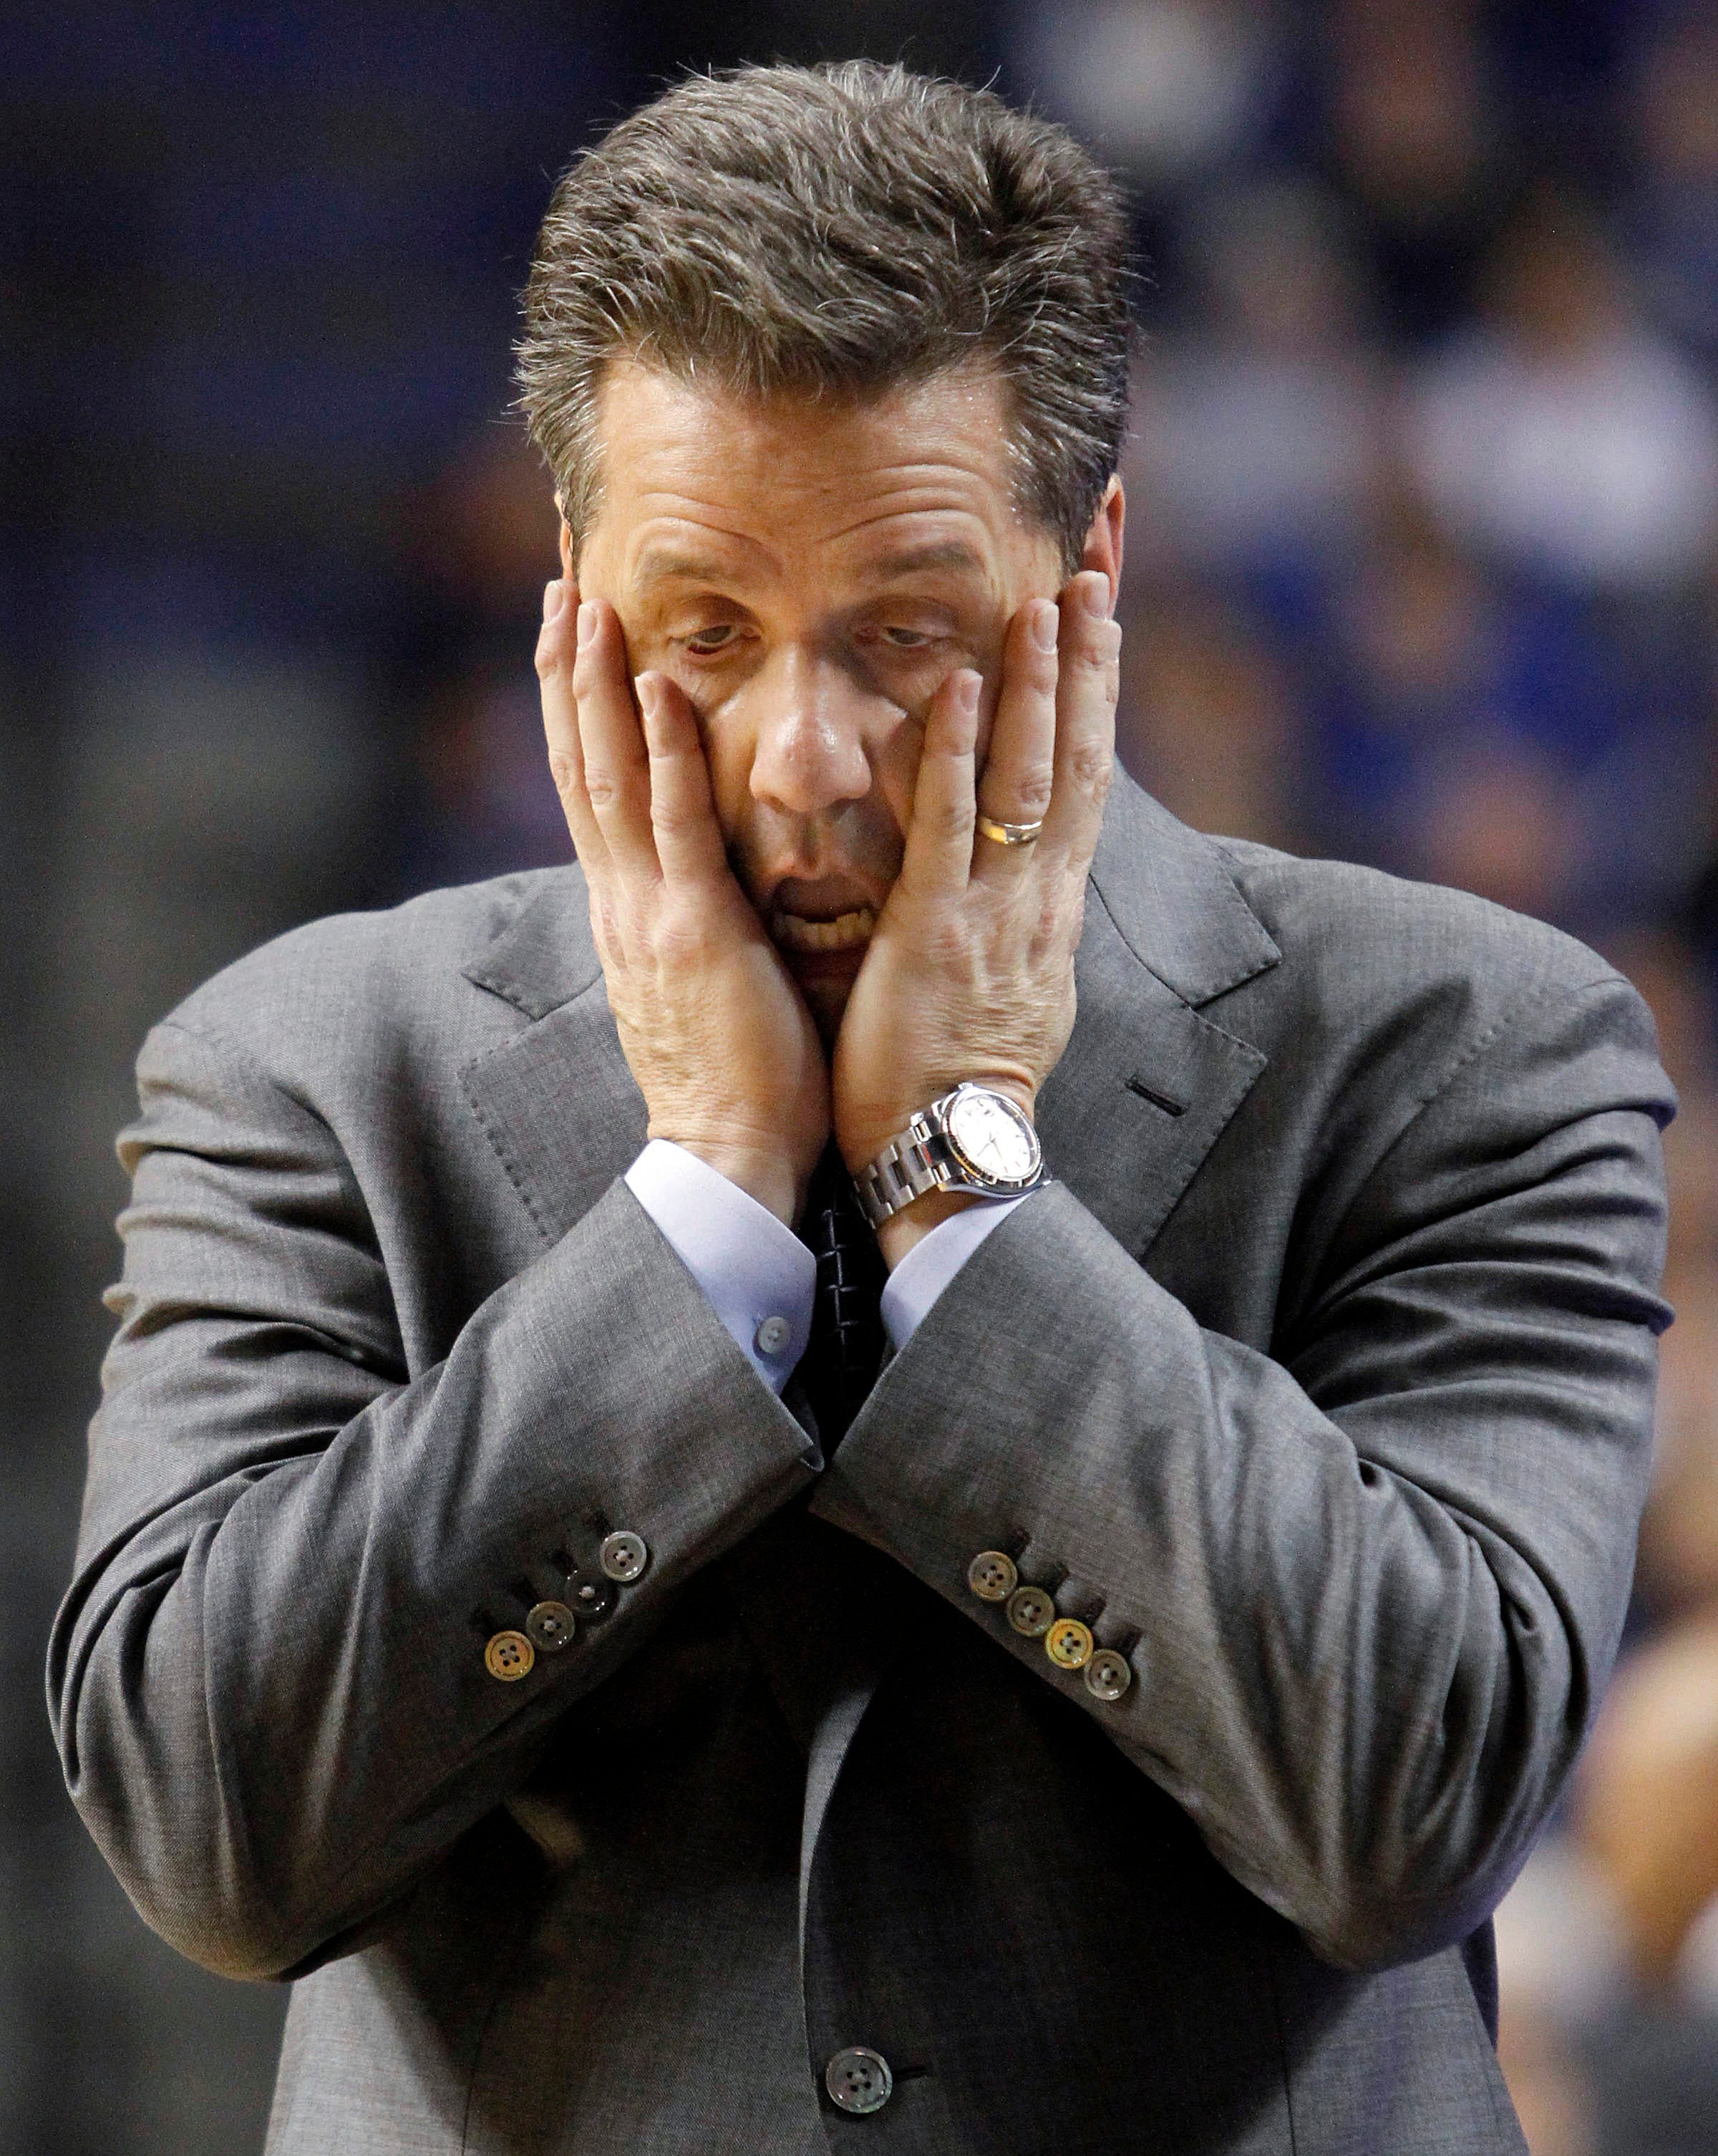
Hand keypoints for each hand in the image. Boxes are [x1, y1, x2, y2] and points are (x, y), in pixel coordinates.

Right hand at [537, 581, 828, 1224]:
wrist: (729, 1156)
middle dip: (566, 666)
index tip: (570, 623)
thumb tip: (697, 871)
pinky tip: (659, 687)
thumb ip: (692, 913)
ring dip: (594, 686)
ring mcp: (649, 912)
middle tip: (557, 574)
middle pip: (580, 761)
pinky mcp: (693, 933)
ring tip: (582, 598)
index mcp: (627, 907)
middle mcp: (621, 898)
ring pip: (609, 778)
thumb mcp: (700, 976)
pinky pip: (675, 829)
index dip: (575, 701)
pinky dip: (664, 755)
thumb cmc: (735, 1075)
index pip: (591, 784)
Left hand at [830, 570, 1118, 1262]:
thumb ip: (1018, 918)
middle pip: (1083, 754)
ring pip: (1029, 778)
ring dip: (1042, 683)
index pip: (1090, 774)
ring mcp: (995, 911)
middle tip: (1096, 566)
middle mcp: (1040, 895)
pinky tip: (957, 688)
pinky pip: (950, 830)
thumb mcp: (1013, 986)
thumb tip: (1033, 881)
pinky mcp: (936, 933)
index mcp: (1052, 905)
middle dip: (1091, 659)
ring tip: (1049, 596)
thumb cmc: (966, 1077)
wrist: (951, 1155)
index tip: (1106, 611)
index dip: (1102, 690)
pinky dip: (954, 756)